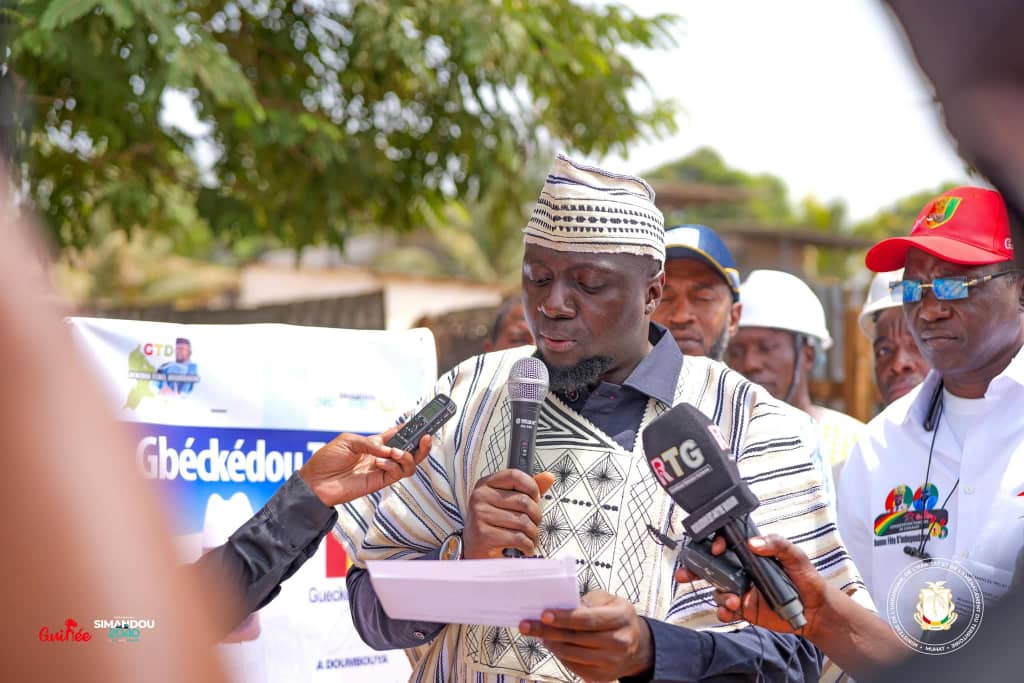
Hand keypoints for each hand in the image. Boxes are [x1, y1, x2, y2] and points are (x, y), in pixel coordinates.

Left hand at [298, 424, 430, 506]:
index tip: (423, 422)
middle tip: (427, 437)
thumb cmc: (327, 459)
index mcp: (374, 444)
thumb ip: (371, 443)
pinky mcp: (379, 482)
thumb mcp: (348, 441)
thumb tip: (390, 449)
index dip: (411, 429)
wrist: (316, 482)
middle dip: (421, 445)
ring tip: (397, 453)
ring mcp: (382, 470)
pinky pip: (397, 475)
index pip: (398, 435)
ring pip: (408, 464)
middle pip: (410, 451)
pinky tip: (381, 463)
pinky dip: (393, 466)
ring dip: (407, 456)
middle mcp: (382, 456)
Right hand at [463, 469, 554, 558]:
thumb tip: (548, 477)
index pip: (514, 476)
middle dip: (536, 516)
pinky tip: (525, 548)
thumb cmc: (492, 526)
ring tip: (530, 539)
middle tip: (534, 525)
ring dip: (533, 534)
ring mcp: (480, 515)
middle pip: (523, 501)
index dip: (531, 487)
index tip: (536, 499)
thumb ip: (527, 490)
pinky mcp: (484, 535)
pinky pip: (518, 538)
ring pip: (523, 521)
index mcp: (485, 485)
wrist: (474, 551)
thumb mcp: (507, 504)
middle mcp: (480, 497)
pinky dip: (527, 546)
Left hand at [518, 590, 652, 681]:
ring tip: (539, 634)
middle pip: (575, 637)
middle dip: (548, 631)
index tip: (543, 614)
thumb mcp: (609, 600)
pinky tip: (552, 645)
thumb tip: (563, 605)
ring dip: (550, 643)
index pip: (587, 619)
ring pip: (571, 653)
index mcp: (621, 617)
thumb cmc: (616, 617)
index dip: (564, 617)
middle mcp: (619, 642)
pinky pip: (573, 666)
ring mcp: (611, 662)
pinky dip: (559, 655)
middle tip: (527, 625)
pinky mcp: (601, 677)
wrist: (636, 646)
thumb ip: (589, 600)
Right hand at [674, 534, 827, 635]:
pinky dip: (723, 612)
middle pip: (710, 566)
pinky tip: (731, 612)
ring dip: (719, 595)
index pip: (724, 543)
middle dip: (693, 569)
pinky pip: (725, 610)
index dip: (714, 543)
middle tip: (684, 574)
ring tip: (734, 601)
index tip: (715, 549)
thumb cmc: (805, 578)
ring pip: (717, 590)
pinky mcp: (743, 609)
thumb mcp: (795, 556)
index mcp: (750, 553)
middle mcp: (741, 570)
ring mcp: (740, 590)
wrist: (815, 611)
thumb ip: (776, 544)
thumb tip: (752, 542)